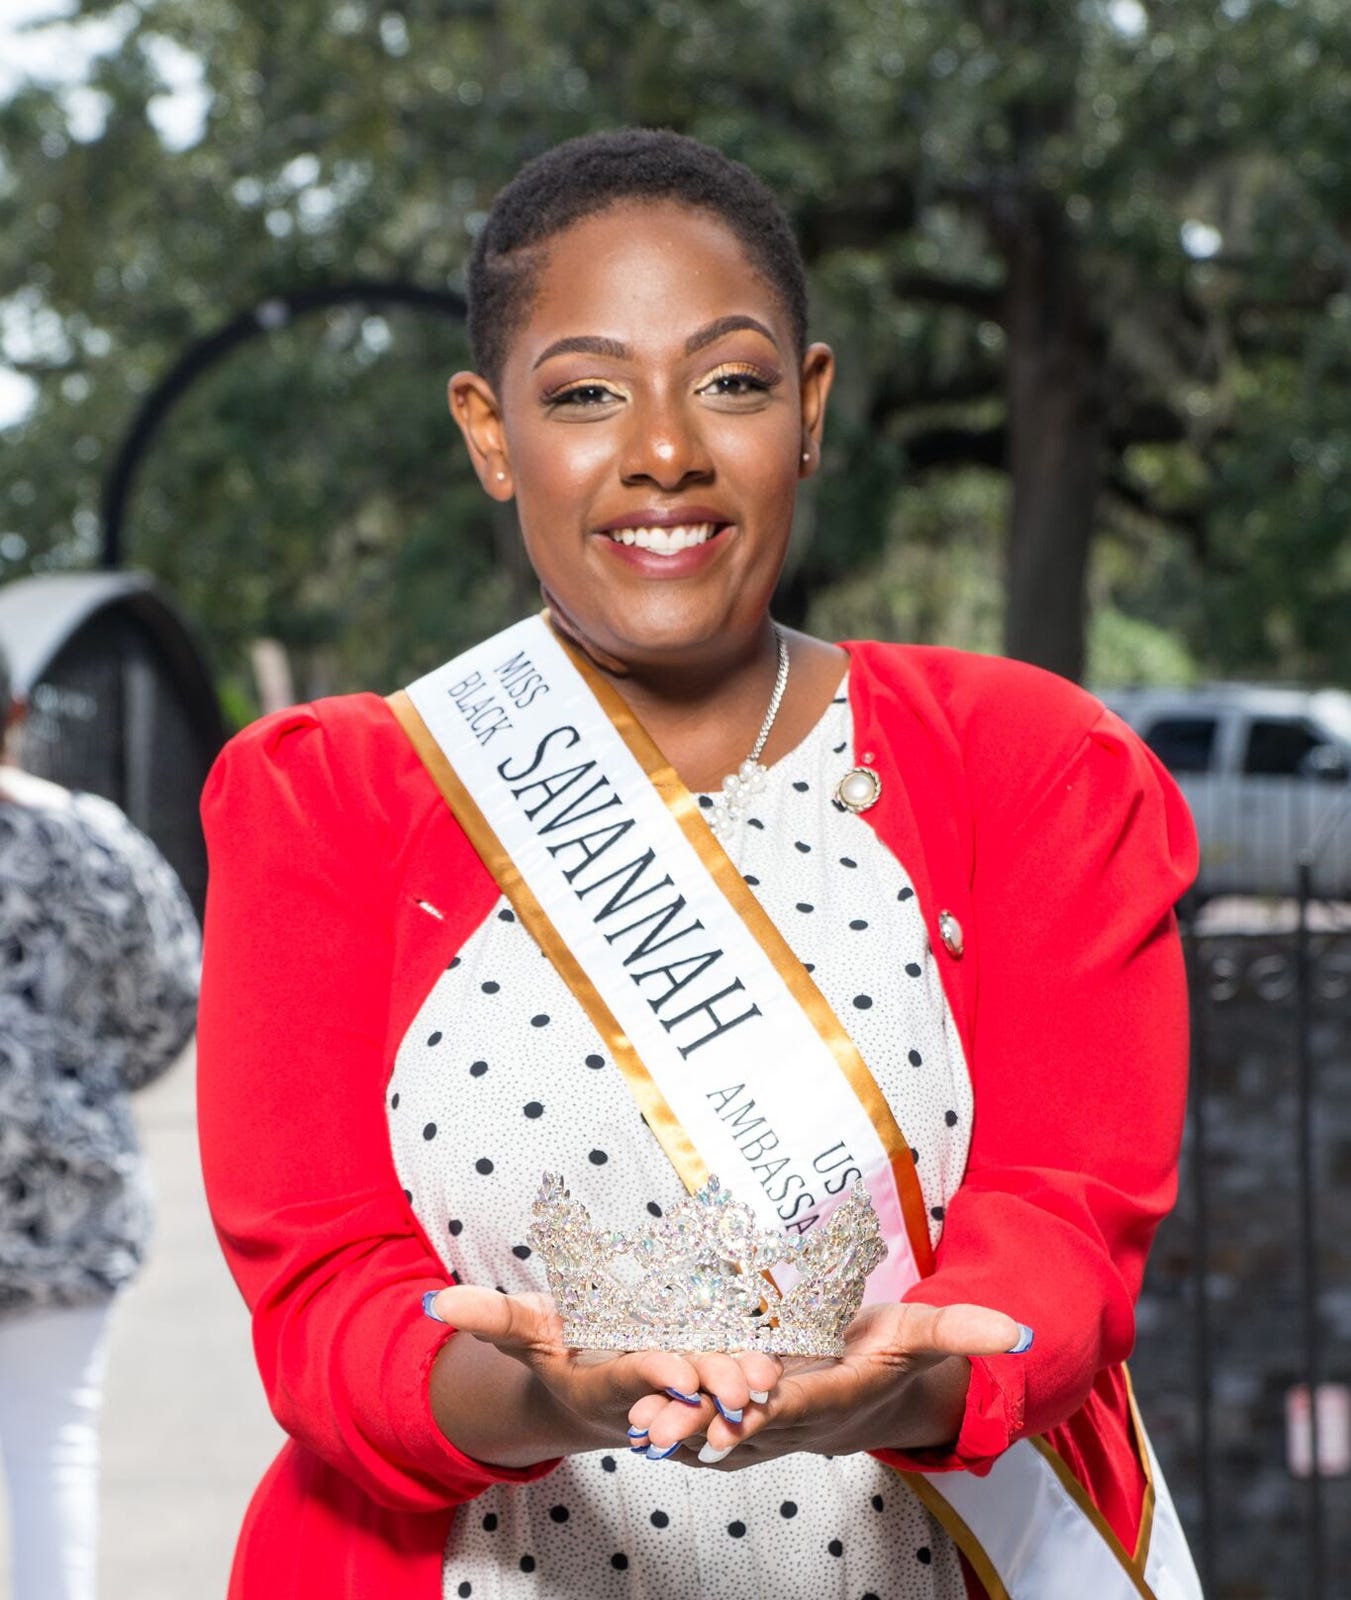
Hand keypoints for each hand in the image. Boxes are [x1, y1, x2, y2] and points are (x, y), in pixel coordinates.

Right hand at [426, 1285, 781, 1464]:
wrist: (600, 1386)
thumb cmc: (563, 1350)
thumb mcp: (528, 1332)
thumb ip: (492, 1318)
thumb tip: (437, 1303)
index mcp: (609, 1382)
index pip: (635, 1379)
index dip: (657, 1377)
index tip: (680, 1374)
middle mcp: (653, 1394)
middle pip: (687, 1393)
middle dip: (712, 1390)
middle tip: (742, 1386)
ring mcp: (686, 1389)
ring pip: (720, 1393)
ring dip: (745, 1388)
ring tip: (770, 1377)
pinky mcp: (713, 1374)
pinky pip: (739, 1377)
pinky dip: (760, 1376)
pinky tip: (784, 1366)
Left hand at [624, 1300, 1024, 1468]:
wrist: (876, 1392)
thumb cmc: (893, 1352)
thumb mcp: (926, 1332)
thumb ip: (963, 1331)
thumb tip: (1017, 1332)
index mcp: (831, 1393)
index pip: (798, 1403)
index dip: (767, 1407)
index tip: (738, 1410)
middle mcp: (795, 1418)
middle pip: (744, 1426)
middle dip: (701, 1429)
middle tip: (656, 1428)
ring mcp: (767, 1427)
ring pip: (716, 1434)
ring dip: (678, 1436)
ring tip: (635, 1432)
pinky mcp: (746, 1424)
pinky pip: (706, 1431)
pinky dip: (676, 1430)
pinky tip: (638, 1426)